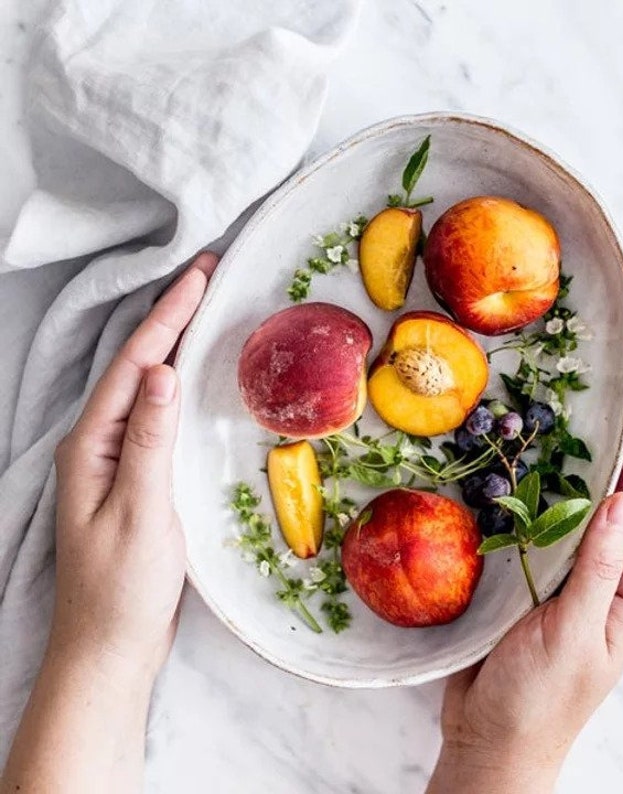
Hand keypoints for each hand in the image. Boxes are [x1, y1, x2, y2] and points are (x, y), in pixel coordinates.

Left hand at [50, 252, 216, 680]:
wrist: (108, 645)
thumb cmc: (122, 587)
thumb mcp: (141, 512)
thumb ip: (150, 441)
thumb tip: (163, 372)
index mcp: (93, 444)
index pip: (136, 364)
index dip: (168, 315)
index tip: (201, 274)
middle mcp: (97, 442)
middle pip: (137, 364)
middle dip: (170, 315)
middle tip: (207, 273)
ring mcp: (114, 458)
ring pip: (145, 385)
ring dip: (173, 341)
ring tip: (203, 307)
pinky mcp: (133, 474)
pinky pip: (155, 412)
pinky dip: (176, 381)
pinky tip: (192, 373)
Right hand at [427, 367, 622, 793]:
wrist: (492, 739)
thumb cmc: (538, 699)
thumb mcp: (573, 634)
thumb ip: (598, 568)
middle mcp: (609, 575)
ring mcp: (574, 573)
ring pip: (592, 504)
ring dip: (597, 458)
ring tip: (596, 410)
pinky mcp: (538, 575)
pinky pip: (551, 521)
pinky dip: (552, 487)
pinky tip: (541, 462)